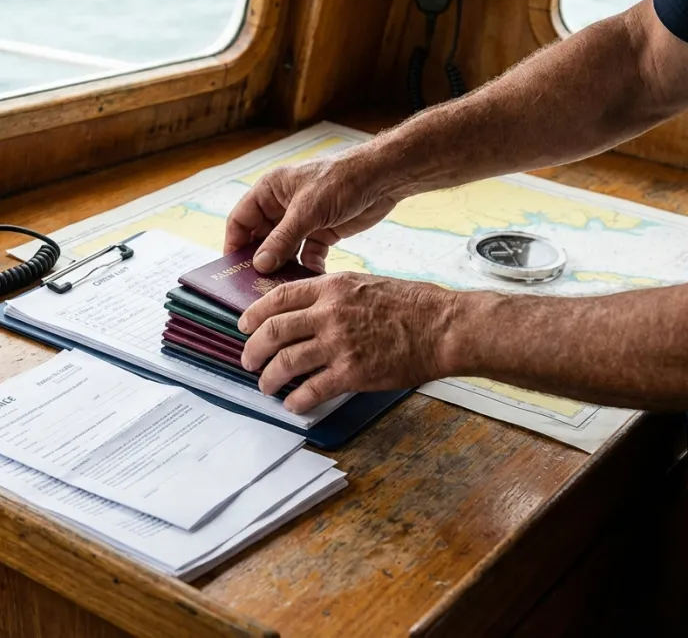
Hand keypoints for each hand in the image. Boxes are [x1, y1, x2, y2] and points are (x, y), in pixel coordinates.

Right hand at [224, 154, 404, 273]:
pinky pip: (308, 254)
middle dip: (261, 261)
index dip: (234, 244)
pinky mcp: (322, 232)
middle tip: (256, 286)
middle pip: (261, 239)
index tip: (232, 270)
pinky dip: (309, 266)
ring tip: (282, 288)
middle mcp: (282, 206)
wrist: (383, 178)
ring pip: (284, 250)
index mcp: (270, 191)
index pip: (241, 220)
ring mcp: (302, 220)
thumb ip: (282, 239)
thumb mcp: (307, 211)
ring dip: (285, 267)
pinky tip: (312, 277)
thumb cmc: (341, 180)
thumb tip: (259, 265)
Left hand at [239, 272, 455, 413]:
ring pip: (285, 362)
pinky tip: (293, 404)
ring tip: (266, 385)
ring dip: (269, 378)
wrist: (443, 327)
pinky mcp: (352, 373)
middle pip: (273, 331)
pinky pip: (311, 389)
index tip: (244, 324)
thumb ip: (334, 296)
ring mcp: (339, 344)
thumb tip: (309, 310)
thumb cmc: (413, 305)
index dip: (255, 313)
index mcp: (332, 288)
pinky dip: (296, 399)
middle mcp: (329, 314)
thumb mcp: (366, 285)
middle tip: (248, 360)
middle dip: (253, 349)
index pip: (279, 297)